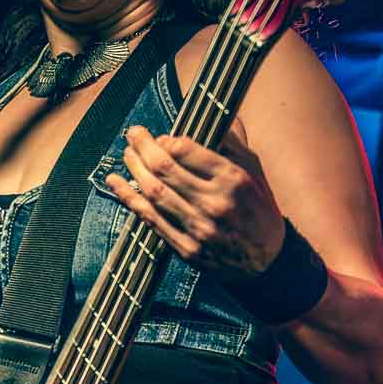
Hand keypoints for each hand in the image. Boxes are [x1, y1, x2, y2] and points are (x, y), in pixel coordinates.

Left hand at [106, 123, 285, 277]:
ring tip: (127, 153)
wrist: (267, 264)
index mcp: (233, 180)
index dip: (167, 140)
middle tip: (133, 133)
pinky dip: (129, 198)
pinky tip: (115, 182)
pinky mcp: (186, 247)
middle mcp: (215, 203)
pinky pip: (150, 218)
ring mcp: (198, 227)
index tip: (160, 136)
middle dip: (143, 146)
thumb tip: (210, 119)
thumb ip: (232, 145)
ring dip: (134, 168)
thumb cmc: (260, 212)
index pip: (188, 151)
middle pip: (165, 168)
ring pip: (154, 191)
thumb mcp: (256, 173)